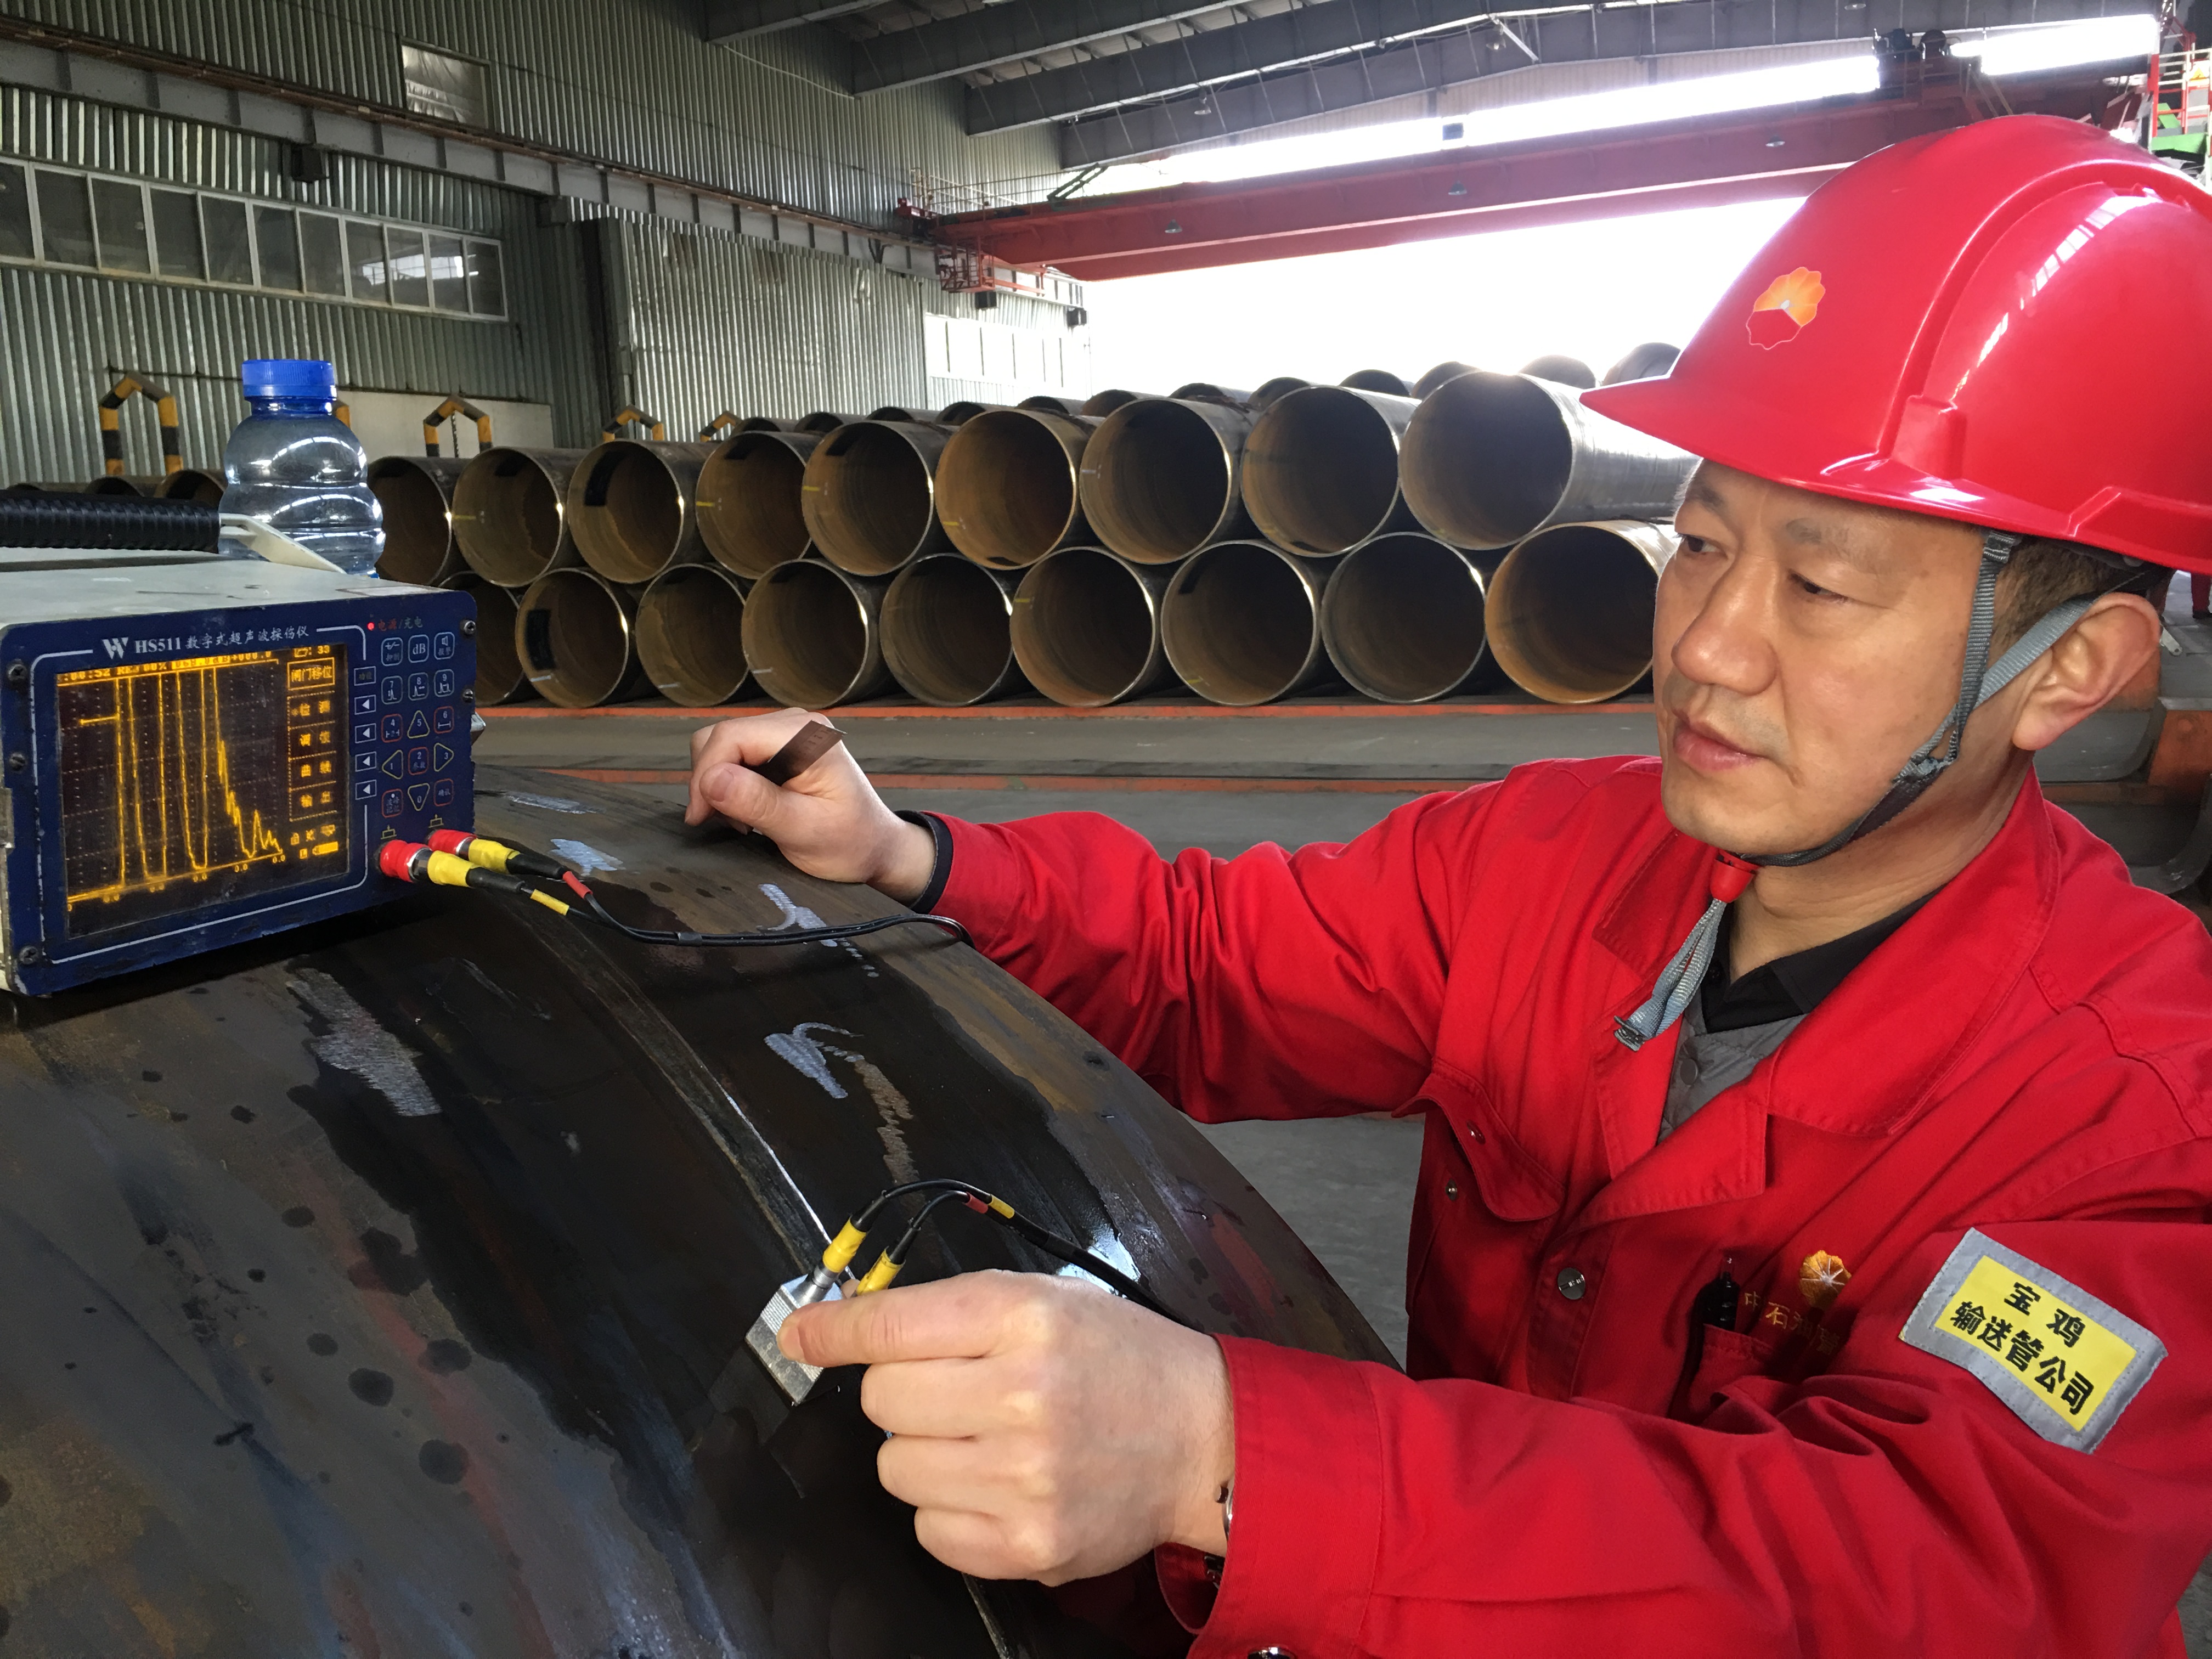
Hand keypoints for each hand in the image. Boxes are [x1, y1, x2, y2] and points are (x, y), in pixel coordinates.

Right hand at [684, 708, 934, 901]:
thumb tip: (711, 779)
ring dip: (717, 785)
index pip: (731, 736)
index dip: (706, 775)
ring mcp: (786, 733)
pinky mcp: (778, 748)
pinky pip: (735, 756)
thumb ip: (758, 803)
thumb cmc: (850, 842)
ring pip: (721, 746)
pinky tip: (746, 812)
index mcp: (806, 735)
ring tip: (740, 821)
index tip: (700, 816)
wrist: (875, 847)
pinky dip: (728, 785)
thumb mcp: (803, 830)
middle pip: (720, 736)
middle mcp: (795, 724)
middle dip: (709, 781)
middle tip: (720, 822)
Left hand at [779, 1270, 1233, 1583]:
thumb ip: (945, 1310)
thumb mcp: (1042, 1301)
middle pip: (882, 1400)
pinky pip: (928, 1529)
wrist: (1199, 1437)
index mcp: (1026, 1318)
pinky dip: (949, 1508)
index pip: (890, 1325)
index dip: (833, 1329)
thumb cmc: (1118, 1360)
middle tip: (955, 1390)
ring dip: (925, 1451)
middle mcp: (1024, 1395)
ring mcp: (1026, 1477)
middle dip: (903, 1392)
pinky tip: (997, 1482)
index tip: (803, 1333)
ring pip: (895, 1468)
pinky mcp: (1029, 1544)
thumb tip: (834, 1327)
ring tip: (984, 1437)